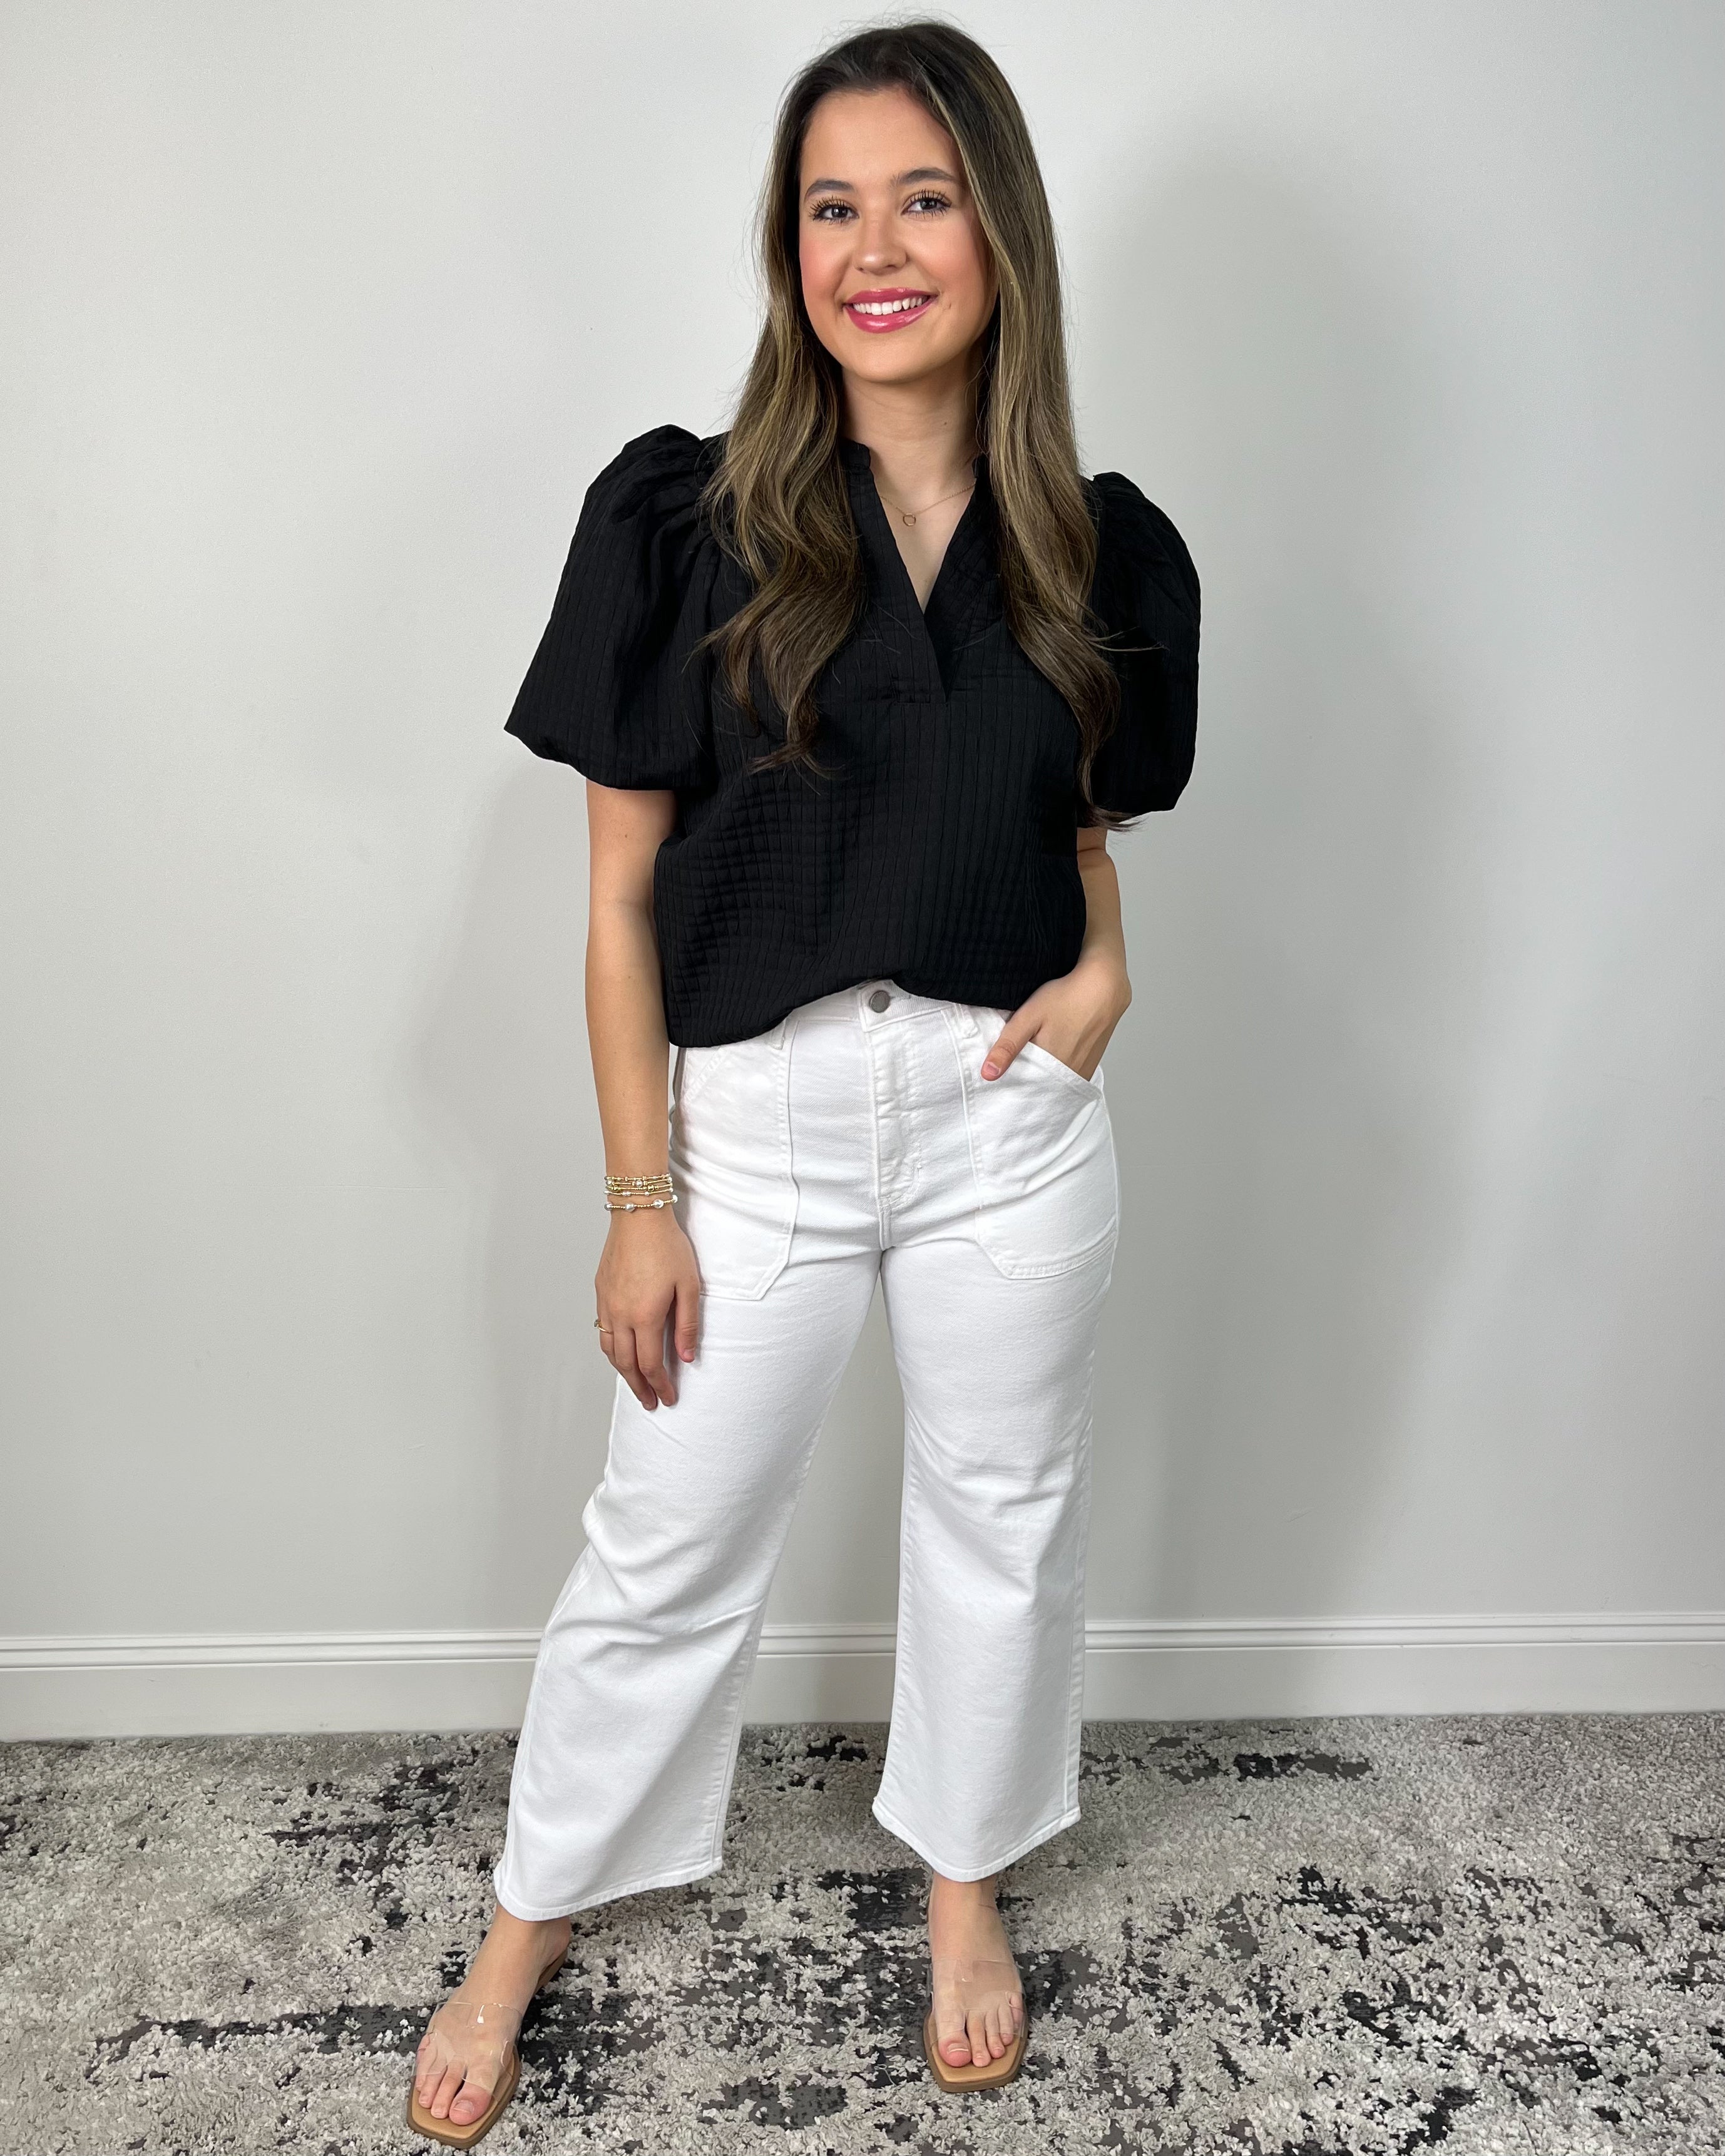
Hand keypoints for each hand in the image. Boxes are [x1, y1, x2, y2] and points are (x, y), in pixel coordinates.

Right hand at [594, 1209, 700, 1409]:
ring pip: (609, 1350)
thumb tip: (685, 1358)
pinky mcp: (600, 1291)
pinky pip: (601, 1329)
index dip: (660, 1386)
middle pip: (626, 1364)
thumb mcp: (689, 1286)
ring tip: (635, 1383)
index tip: (667, 1399)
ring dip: (622, 1371)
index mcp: (644, 1316)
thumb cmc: (667, 1246)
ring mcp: (607, 1303)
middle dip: (639, 1387)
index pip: (650, 1364)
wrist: (638, 1214)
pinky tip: (620, 1351)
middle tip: (650, 1403)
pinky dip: (610, 1349)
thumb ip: (687, 1325)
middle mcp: (621, 1314)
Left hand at [982, 954, 1130, 1083]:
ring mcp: (1082, 1072)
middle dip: (1026, 1079)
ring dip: (1043, 1075)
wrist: (1104, 987)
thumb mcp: (1029, 1016)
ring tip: (1035, 1054)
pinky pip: (1068, 1076)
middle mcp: (1069, 1075)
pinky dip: (1057, 1071)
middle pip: (1039, 1086)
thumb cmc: (1066, 997)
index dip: (1010, 1081)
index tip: (1001, 1073)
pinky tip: (1053, 1052)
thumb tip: (988, 1074)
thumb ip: (1008, 1046)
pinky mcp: (1090, 1065)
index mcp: (1050, 1067)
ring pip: (1054, 1082)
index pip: (1023, 1087)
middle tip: (1017, 1060)